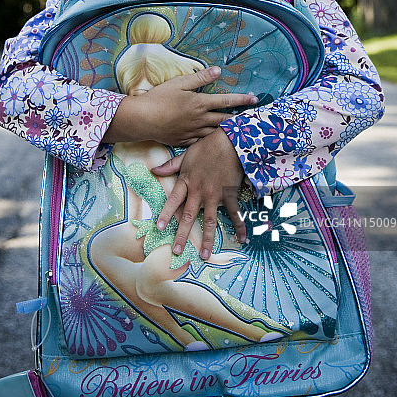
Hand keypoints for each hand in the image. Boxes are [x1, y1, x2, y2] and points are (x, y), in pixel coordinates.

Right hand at [103, 66, 257, 146]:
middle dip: (239, 119)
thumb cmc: (158, 98)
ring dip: (226, 131)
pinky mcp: (184, 142)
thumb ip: (200, 77)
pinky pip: (201, 142)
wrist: (142, 119)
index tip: (255, 99)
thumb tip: (218, 70)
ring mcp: (193, 133)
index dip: (242, 100)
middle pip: (225, 120)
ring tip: (235, 129)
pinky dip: (209, 140)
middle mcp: (200, 120)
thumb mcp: (179, 83)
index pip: (226, 101)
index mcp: (200, 103)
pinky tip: (212, 140)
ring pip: (215, 133)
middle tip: (251, 119)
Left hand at [151, 127, 247, 258]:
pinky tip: (242, 239)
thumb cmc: (208, 146)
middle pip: (188, 216)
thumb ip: (171, 165)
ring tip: (203, 255)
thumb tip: (154, 169)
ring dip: (206, 239)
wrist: (231, 142)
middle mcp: (199, 192)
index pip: (173, 201)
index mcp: (187, 181)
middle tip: (176, 251)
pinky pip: (234, 214)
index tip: (159, 227)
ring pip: (209, 221)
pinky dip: (239, 226)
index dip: (165, 214)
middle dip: (181, 234)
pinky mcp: (230, 195)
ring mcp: (215, 195)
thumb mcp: (186, 154)